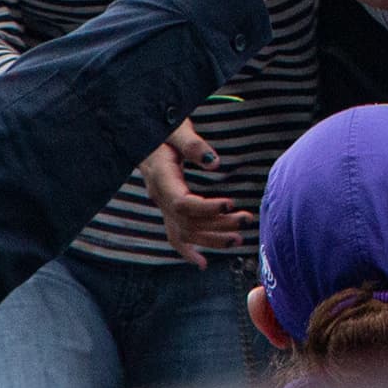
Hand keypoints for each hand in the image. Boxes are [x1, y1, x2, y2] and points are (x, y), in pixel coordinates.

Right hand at [139, 122, 252, 267]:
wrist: (141, 131)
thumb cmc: (161, 124)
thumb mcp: (175, 127)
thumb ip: (192, 144)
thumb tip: (214, 163)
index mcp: (160, 177)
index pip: (181, 203)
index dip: (205, 209)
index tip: (230, 204)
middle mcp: (158, 195)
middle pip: (187, 221)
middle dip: (217, 225)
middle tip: (246, 219)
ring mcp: (161, 204)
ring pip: (183, 232)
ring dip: (211, 238)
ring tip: (239, 239)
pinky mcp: (166, 206)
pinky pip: (174, 234)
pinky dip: (187, 250)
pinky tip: (201, 263)